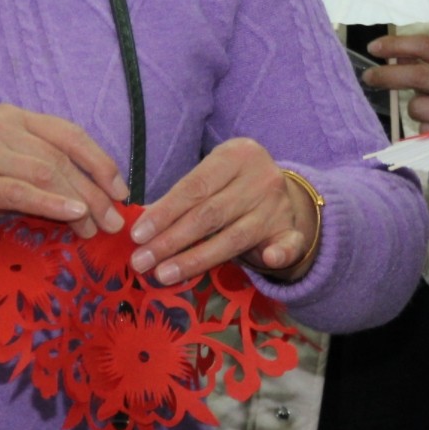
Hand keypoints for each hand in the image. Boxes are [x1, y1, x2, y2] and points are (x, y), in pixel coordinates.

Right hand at [0, 104, 129, 244]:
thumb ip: (33, 176)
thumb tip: (83, 203)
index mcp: (10, 117)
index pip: (68, 133)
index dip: (99, 160)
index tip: (120, 188)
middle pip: (62, 156)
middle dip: (95, 190)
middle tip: (113, 219)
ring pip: (47, 172)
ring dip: (79, 202)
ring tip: (95, 229)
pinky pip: (21, 191)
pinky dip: (52, 204)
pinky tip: (73, 216)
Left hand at [127, 138, 319, 284]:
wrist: (279, 191)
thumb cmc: (232, 185)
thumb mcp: (211, 178)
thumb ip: (183, 198)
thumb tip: (141, 227)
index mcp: (238, 155)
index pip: (195, 186)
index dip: (164, 212)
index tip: (137, 235)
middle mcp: (261, 178)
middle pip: (210, 214)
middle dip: (171, 240)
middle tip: (141, 261)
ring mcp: (278, 205)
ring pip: (234, 237)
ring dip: (196, 259)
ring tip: (163, 274)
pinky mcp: (291, 231)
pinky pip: (288, 245)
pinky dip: (281, 253)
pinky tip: (269, 261)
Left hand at [364, 34, 428, 128]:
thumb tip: (397, 54)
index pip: (426, 45)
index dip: (396, 44)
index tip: (374, 47)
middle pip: (418, 75)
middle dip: (387, 75)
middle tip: (368, 77)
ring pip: (418, 107)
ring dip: (415, 106)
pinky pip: (426, 131)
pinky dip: (426, 127)